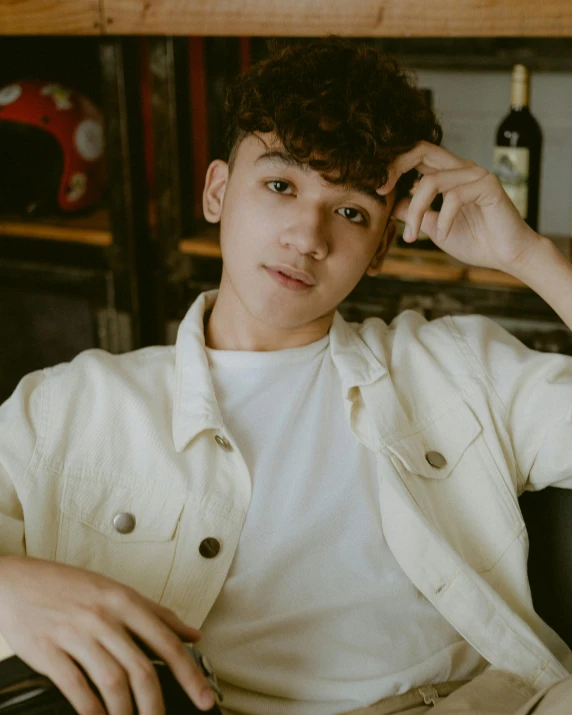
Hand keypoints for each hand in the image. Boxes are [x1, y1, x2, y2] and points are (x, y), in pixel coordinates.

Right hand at [0, 556, 215, 714]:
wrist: (18, 581)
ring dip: (125, 712)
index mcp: (125, 600)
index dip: (190, 673)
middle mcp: (104, 617)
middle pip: (141, 668)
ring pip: (112, 682)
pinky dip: (92, 710)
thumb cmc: (70, 586)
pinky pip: (76, 688)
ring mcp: (76, 634)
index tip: (204, 698)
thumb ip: (156, 613)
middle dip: (156, 704)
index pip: (167, 641)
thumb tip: (192, 634)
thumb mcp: (117, 591)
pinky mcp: (49, 652)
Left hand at [378, 141, 542, 274]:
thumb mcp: (434, 227)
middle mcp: (462, 168)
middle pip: (423, 150)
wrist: (506, 256)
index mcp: (448, 175)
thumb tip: (391, 202)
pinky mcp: (488, 186)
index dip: (394, 165)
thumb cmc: (475, 241)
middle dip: (396, 167)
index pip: (417, 155)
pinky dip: (443, 219)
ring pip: (432, 182)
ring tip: (413, 237)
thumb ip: (415, 213)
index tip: (377, 188)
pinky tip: (442, 235)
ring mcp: (476, 175)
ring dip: (416, 211)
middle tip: (380, 189)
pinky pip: (454, 197)